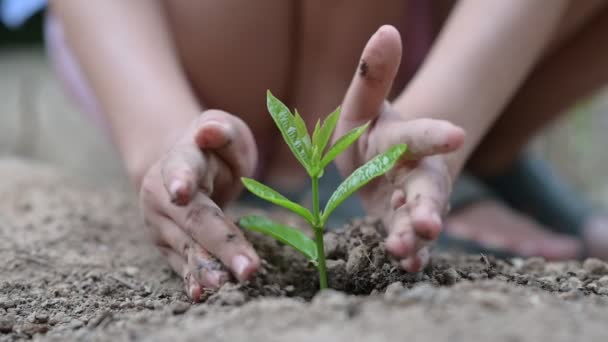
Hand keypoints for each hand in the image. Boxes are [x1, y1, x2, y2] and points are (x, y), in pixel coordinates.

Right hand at [140, 110, 259, 300]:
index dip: (180, 179)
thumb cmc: (212, 148)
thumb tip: (209, 132)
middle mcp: (162, 194)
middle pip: (194, 220)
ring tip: (224, 286)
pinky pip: (182, 265)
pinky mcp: (168, 247)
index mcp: (179, 159)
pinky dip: (192, 280)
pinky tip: (201, 295)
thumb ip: (221, 131)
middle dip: (220, 244)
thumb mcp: (221, 129)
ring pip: (187, 248)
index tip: (181, 192)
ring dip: (206, 269)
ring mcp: (162, 224)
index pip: (180, 168)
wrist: (184, 170)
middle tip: (247, 268)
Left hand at [335, 26, 464, 271]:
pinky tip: (406, 265)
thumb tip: (386, 30)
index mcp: (404, 139)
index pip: (419, 135)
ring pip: (418, 218)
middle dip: (427, 204)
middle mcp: (415, 171)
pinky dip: (410, 254)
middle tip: (427, 222)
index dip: (435, 134)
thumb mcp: (361, 104)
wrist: (376, 164)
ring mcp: (410, 201)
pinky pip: (409, 240)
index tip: (456, 135)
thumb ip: (371, 75)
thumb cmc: (368, 132)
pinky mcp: (401, 225)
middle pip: (427, 188)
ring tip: (403, 250)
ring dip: (413, 235)